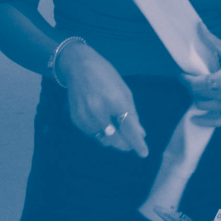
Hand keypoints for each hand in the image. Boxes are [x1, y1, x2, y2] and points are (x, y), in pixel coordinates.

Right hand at [57, 41, 148, 156]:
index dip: (137, 142)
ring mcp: (85, 115)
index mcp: (116, 101)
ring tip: (117, 130)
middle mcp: (99, 110)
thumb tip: (140, 134)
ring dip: (113, 139)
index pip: (128, 128)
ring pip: (103, 139)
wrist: (79, 67)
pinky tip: (103, 124)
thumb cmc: (107, 78)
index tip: (144, 153)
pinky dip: (100, 133)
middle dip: (125, 144)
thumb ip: (132, 115)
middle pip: (114, 138)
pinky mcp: (76, 119)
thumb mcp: (125, 92)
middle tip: (131, 144)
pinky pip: (92, 134)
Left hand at [182, 23, 220, 127]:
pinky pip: (218, 121)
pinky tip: (194, 119)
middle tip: (190, 79)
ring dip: (198, 99)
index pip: (193, 84)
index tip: (180, 74)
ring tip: (198, 92)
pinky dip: (205, 121)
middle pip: (196, 95)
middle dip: (190, 87)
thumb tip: (197, 25)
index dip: (184, 79)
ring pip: (204, 107)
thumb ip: (211, 40)